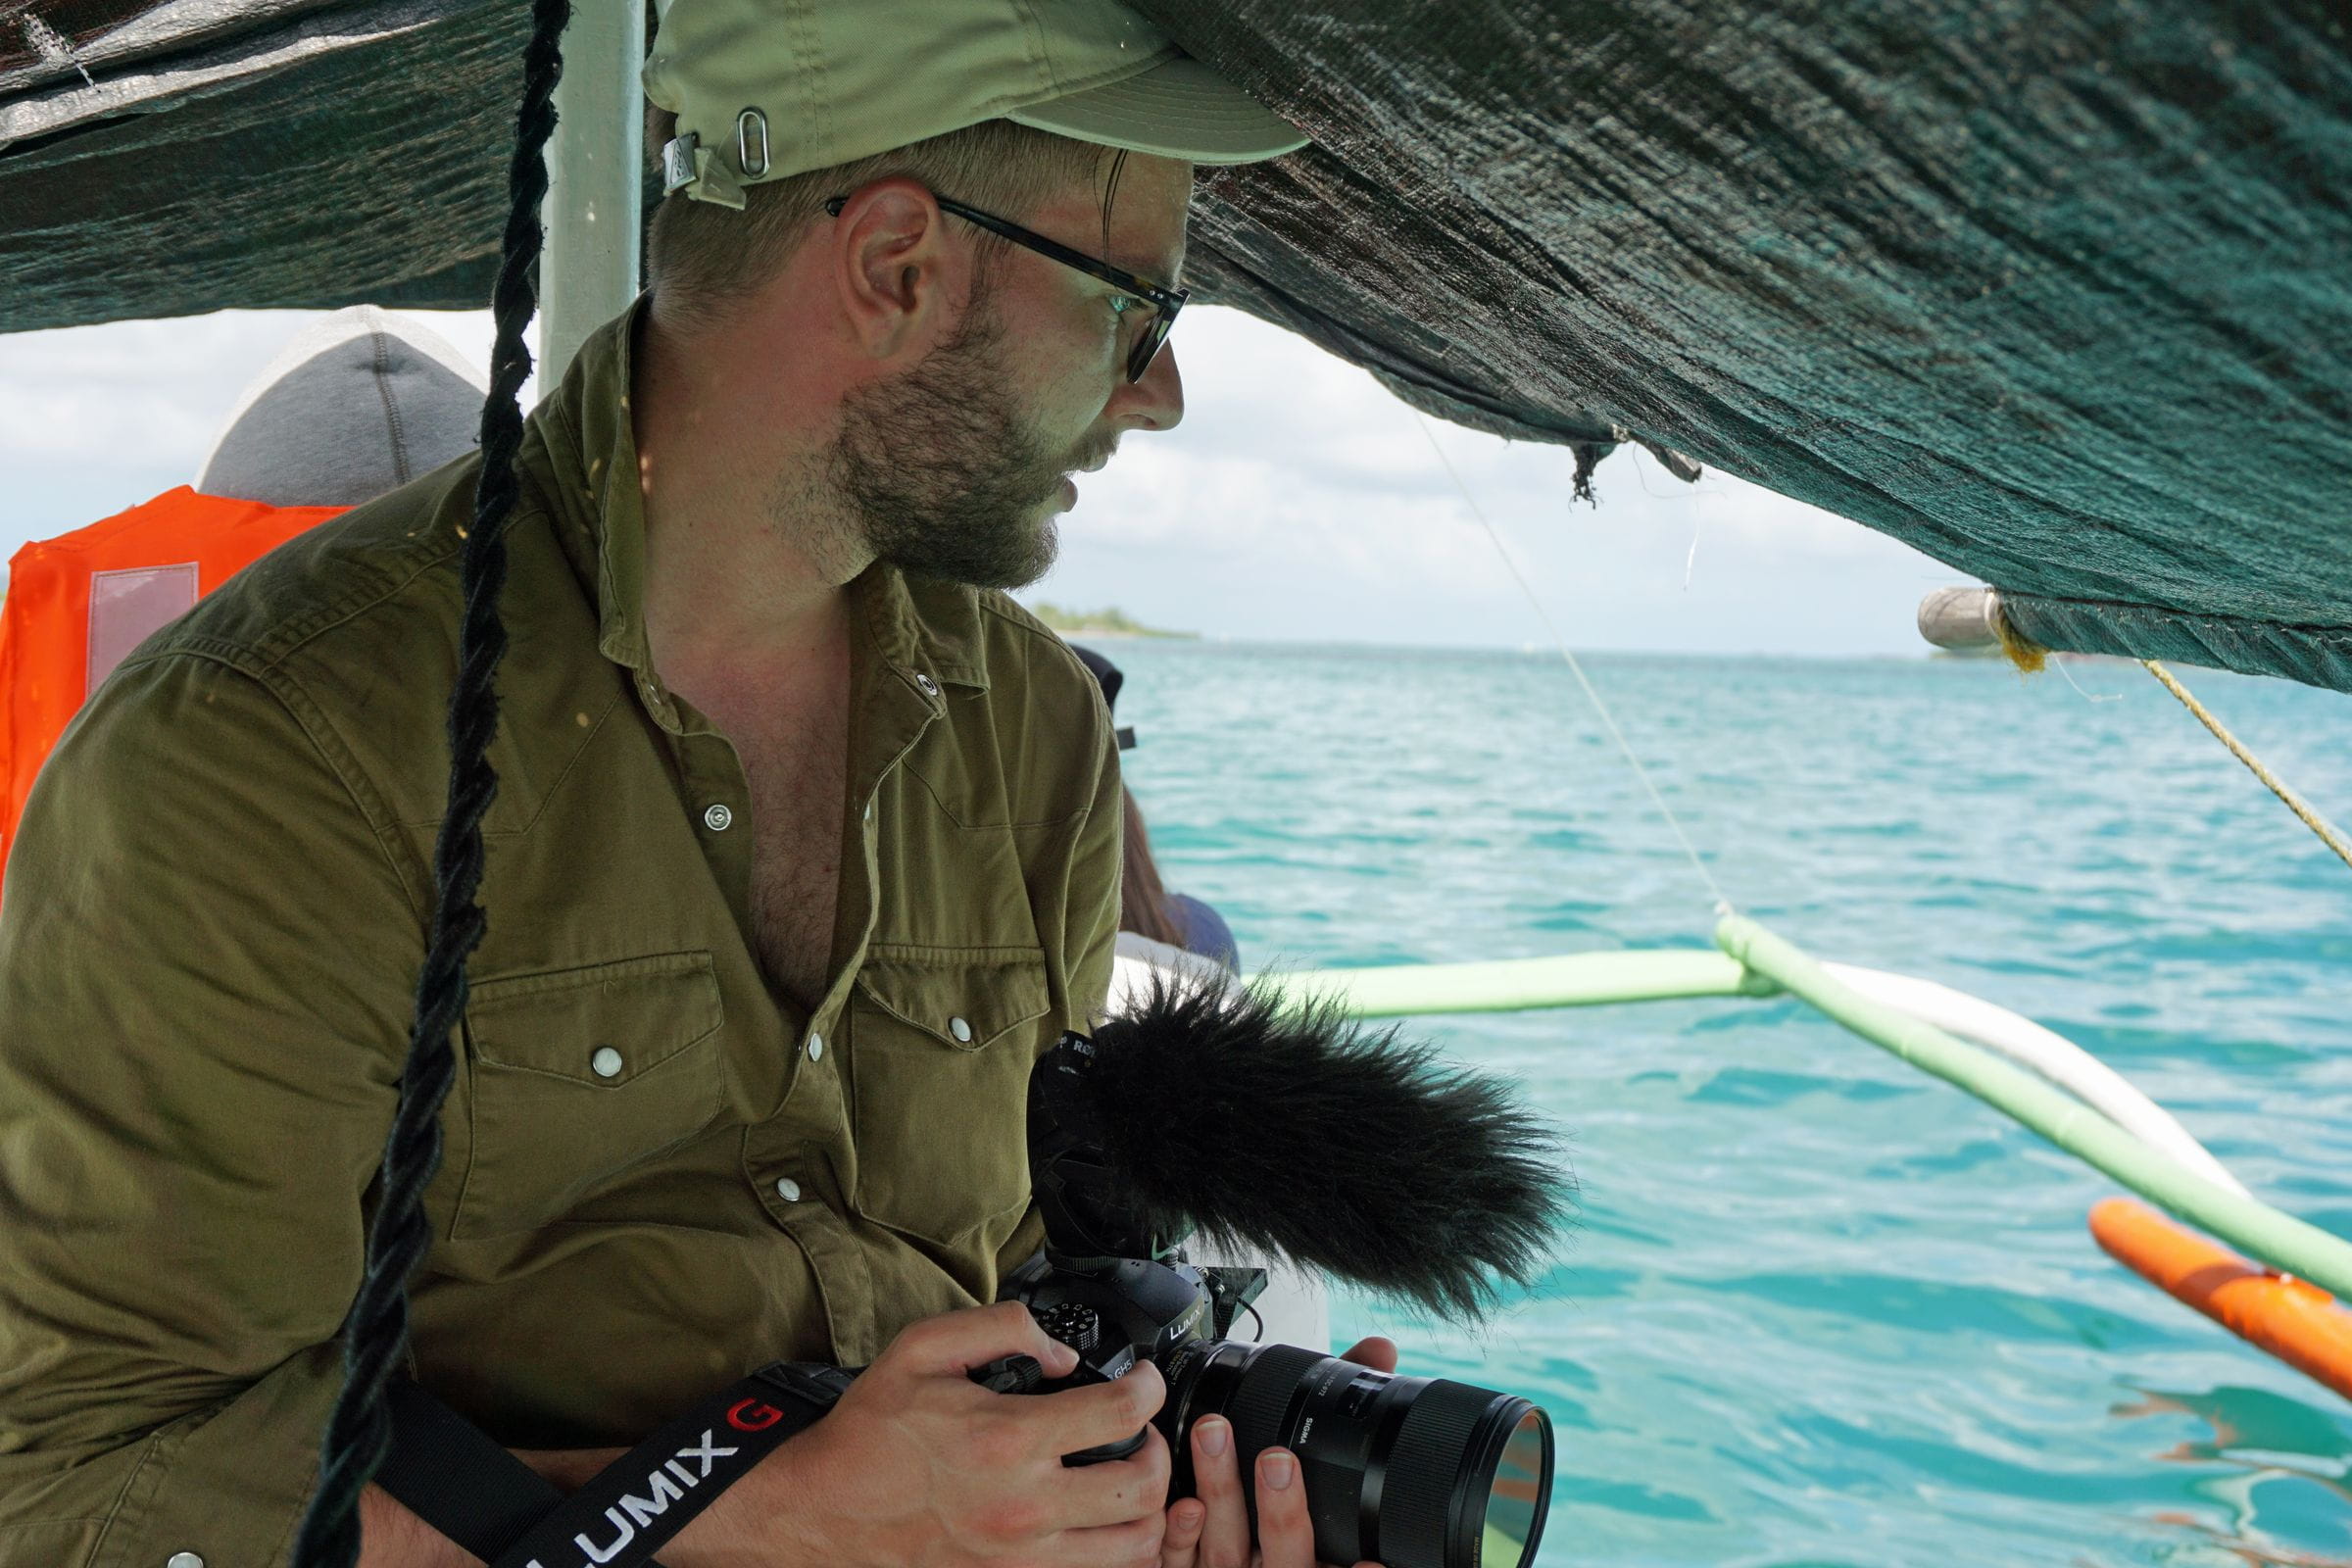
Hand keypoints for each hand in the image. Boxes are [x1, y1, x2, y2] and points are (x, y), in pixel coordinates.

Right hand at [671, 1300, 1170, 1567]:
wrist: (823, 1508)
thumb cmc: (871, 1430)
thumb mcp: (923, 1347)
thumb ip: (1002, 1327)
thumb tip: (1062, 1353)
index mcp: (1007, 1439)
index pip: (1121, 1413)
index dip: (1148, 1386)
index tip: (1143, 1379)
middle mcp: (1023, 1505)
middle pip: (1141, 1487)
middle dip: (1158, 1450)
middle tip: (1143, 1431)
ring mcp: (1019, 1556)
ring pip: (1131, 1547)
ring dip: (1147, 1509)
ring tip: (1129, 1478)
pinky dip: (1111, 1550)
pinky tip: (1099, 1520)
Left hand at [1160, 1336, 1396, 1567]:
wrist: (1230, 1557)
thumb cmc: (1278, 1517)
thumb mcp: (1318, 1486)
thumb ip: (1342, 1417)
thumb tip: (1379, 1353)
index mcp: (1312, 1559)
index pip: (1335, 1563)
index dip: (1351, 1562)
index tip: (1364, 1549)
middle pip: (1281, 1553)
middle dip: (1281, 1512)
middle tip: (1277, 1459)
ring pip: (1225, 1549)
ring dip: (1221, 1492)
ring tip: (1214, 1436)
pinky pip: (1176, 1561)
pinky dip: (1179, 1536)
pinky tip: (1183, 1505)